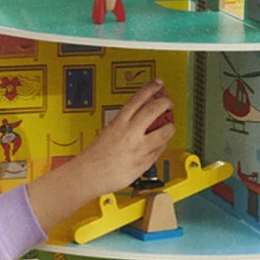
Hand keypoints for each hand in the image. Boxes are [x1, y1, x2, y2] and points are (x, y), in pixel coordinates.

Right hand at [24, 79, 176, 232]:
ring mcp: (139, 148)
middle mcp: (130, 133)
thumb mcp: (108, 131)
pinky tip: (160, 143)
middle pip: (155, 109)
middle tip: (168, 102)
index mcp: (119, 123)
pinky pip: (160, 150)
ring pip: (165, 131)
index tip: (159, 84)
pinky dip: (162, 144)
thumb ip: (125, 122)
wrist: (89, 175)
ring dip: (170, 126)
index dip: (151, 88)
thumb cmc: (95, 156)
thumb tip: (142, 113)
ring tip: (169, 125)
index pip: (139, 98)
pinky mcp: (144, 163)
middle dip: (166, 102)